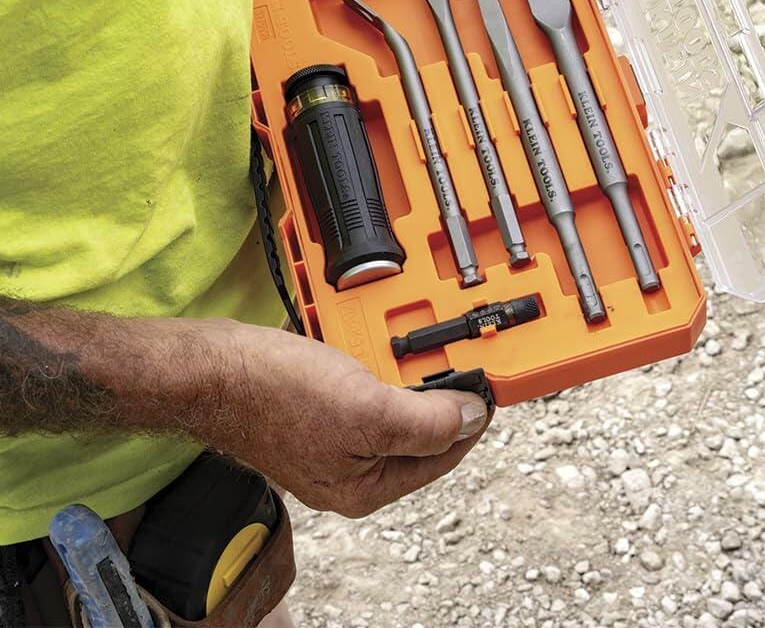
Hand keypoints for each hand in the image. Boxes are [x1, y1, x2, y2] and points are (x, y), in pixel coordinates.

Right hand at [203, 321, 490, 517]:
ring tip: (413, 341)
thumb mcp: (365, 411)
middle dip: (436, 388)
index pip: (443, 455)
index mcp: (367, 486)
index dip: (472, 416)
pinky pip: (366, 383)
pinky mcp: (320, 406)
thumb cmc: (273, 395)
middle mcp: (353, 468)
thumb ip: (426, 422)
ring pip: (394, 401)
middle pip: (420, 428)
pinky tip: (377, 338)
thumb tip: (473, 419)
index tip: (491, 381)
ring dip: (408, 369)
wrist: (211, 367)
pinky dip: (378, 360)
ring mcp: (335, 436)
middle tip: (451, 351)